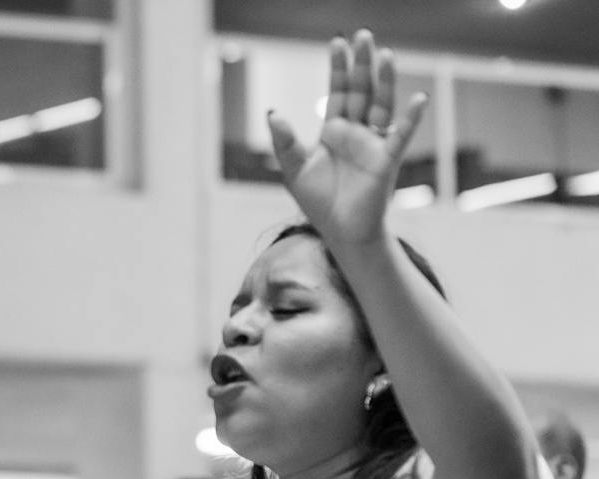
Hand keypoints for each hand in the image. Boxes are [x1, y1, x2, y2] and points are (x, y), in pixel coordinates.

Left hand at [265, 30, 427, 247]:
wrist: (339, 231)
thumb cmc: (319, 200)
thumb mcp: (294, 168)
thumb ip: (285, 141)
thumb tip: (272, 113)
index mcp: (335, 130)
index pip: (337, 92)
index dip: (337, 68)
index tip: (337, 42)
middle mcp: (357, 131)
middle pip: (360, 90)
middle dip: (360, 64)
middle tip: (363, 35)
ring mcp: (374, 143)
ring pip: (380, 105)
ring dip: (384, 81)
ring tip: (384, 55)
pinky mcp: (386, 160)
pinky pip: (400, 135)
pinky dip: (410, 118)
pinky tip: (417, 99)